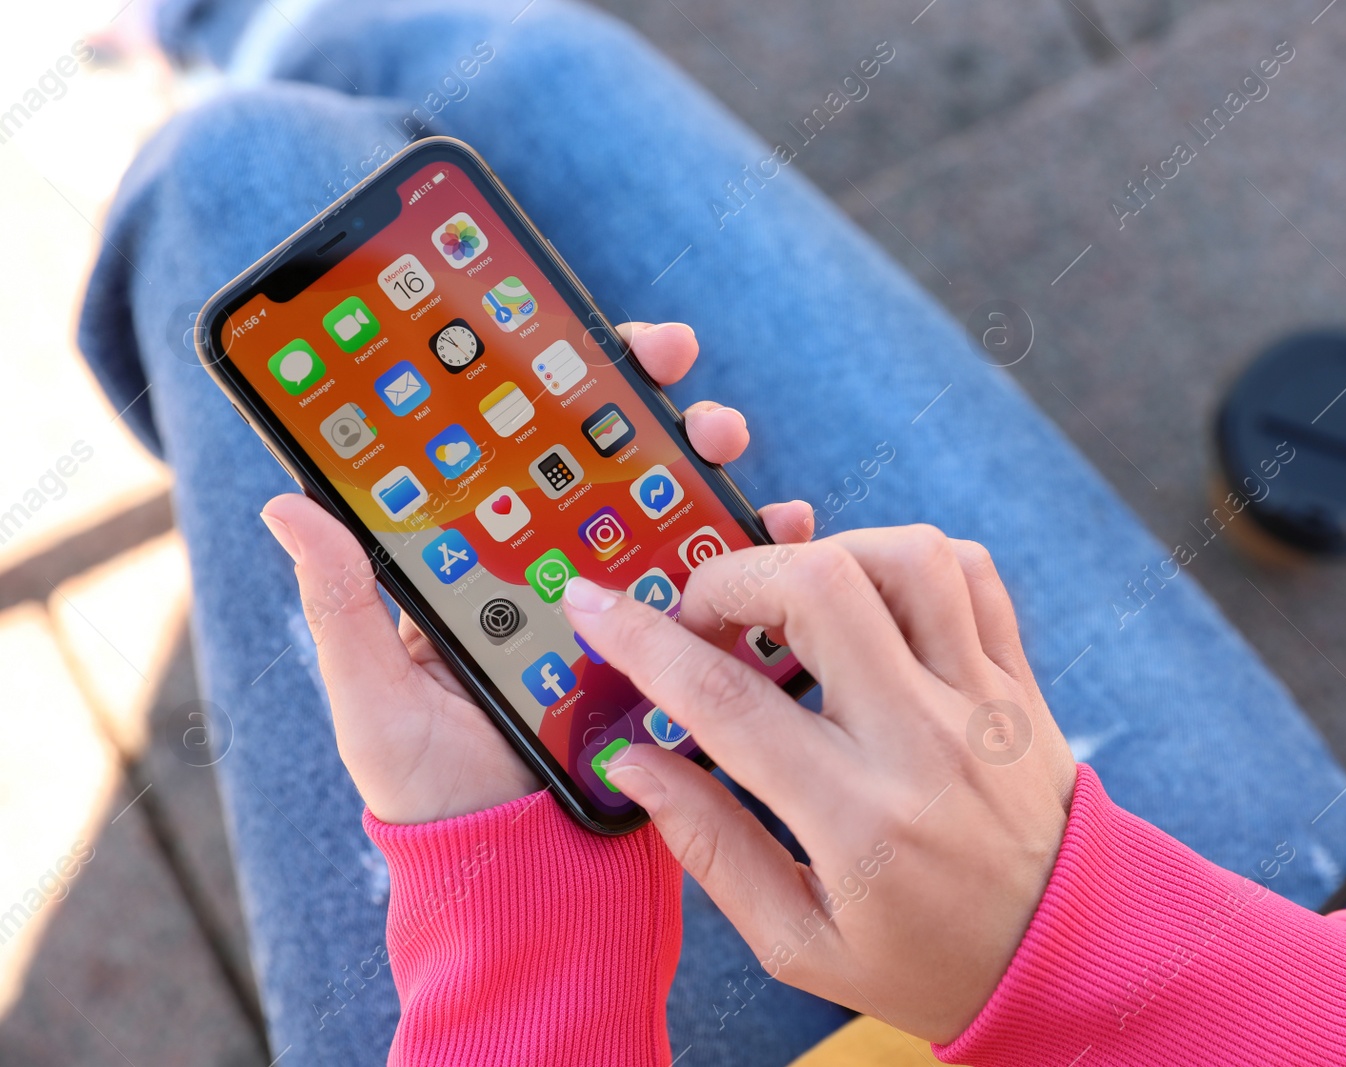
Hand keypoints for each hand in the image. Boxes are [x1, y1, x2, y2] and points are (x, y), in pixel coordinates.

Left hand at [259, 321, 813, 824]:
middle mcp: (555, 578)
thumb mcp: (372, 699)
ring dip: (704, 462)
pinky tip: (781, 524)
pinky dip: (757, 553)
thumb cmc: (433, 792)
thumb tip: (287, 504)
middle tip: (668, 368)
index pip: (516, 460)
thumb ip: (346, 606)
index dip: (548, 392)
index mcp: (482, 570)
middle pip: (604, 470)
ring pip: (668, 515)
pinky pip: (718, 592)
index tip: (577, 340)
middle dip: (643, 405)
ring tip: (723, 438)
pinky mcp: (675, 653)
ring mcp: (621, 613)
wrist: (520, 876)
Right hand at [562, 526, 1076, 1042]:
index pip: (726, 698)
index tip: (595, 606)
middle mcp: (921, 740)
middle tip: (705, 617)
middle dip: (734, 578)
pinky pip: (971, 574)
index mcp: (856, 818)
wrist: (1072, 959)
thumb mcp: (800, 942)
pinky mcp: (1017, 679)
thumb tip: (636, 762)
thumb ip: (710, 846)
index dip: (643, 642)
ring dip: (827, 556)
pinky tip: (871, 602)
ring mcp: (980, 698)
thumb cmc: (929, 961)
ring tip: (790, 605)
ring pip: (905, 558)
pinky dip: (908, 561)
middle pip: (820, 588)